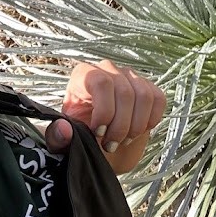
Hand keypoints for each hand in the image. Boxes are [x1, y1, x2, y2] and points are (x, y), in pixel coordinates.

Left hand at [44, 60, 165, 173]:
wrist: (101, 146)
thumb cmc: (79, 138)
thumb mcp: (63, 140)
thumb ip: (57, 137)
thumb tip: (65, 130)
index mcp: (83, 74)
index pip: (101, 82)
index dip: (104, 110)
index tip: (98, 133)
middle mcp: (108, 70)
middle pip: (124, 91)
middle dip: (120, 126)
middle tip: (110, 145)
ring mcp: (130, 77)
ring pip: (144, 96)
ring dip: (136, 125)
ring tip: (123, 141)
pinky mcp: (148, 89)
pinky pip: (158, 99)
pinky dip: (151, 120)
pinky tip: (137, 132)